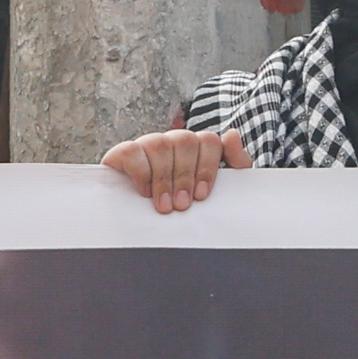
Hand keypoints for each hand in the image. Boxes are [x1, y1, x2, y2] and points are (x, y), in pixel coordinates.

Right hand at [103, 127, 246, 214]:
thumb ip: (235, 162)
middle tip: (182, 205)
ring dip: (164, 178)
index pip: (209, 141)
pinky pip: (132, 150)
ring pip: (160, 144)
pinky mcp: (123, 153)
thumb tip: (232, 134)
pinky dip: (140, 171)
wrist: (139, 224)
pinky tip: (144, 191)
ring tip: (164, 206)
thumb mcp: (217, 189)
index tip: (202, 196)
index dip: (207, 167)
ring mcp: (147, 145)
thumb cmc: (183, 204)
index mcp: (196, 148)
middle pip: (185, 141)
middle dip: (185, 176)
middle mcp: (172, 142)